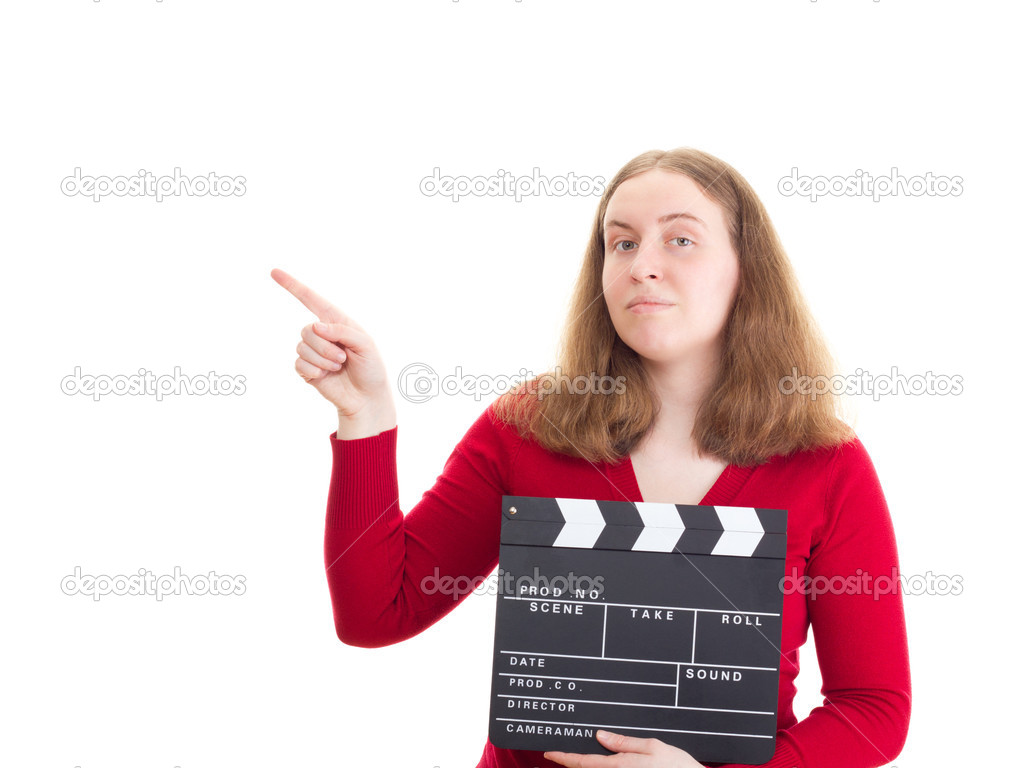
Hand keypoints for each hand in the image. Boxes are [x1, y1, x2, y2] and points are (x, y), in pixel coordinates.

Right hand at [270, 268, 393, 424]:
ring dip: (323, 359)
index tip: (274, 272)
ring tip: (338, 366)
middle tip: (343, 358)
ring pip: (302, 347)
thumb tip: (316, 326)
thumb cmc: (370, 368)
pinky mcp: (307, 369)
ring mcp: (313, 351)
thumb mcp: (366, 344)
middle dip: (326, 346)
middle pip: (308, 330)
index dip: (293, 285)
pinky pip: (299, 363)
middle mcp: (322, 334)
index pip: (311, 300)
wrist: (367, 398)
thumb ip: (343, 331)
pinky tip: (326, 376)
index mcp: (336, 322)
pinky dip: (314, 370)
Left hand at [544, 730, 703, 767]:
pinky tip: (601, 762)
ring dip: (586, 766)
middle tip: (557, 754)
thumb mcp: (654, 747)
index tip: (548, 753)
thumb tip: (600, 736)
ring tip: (575, 758)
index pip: (584, 762)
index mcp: (621, 766)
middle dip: (572, 764)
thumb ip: (624, 742)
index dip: (564, 758)